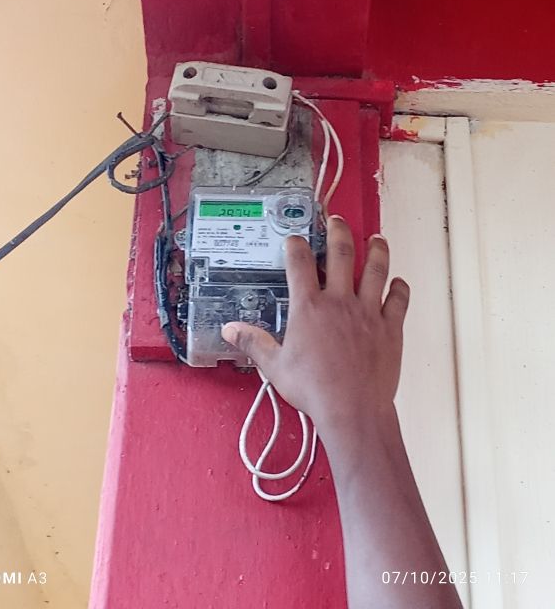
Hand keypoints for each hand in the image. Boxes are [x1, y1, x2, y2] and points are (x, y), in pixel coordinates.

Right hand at [221, 215, 409, 433]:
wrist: (353, 410)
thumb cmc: (315, 390)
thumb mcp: (275, 366)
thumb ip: (253, 342)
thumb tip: (231, 330)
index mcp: (309, 307)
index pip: (299, 263)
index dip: (295, 245)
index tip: (294, 239)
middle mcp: (340, 302)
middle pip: (341, 253)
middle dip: (338, 231)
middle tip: (337, 221)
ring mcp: (368, 312)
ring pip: (376, 269)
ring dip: (376, 250)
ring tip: (376, 239)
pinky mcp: (389, 327)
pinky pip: (398, 300)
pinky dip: (399, 288)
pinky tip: (398, 282)